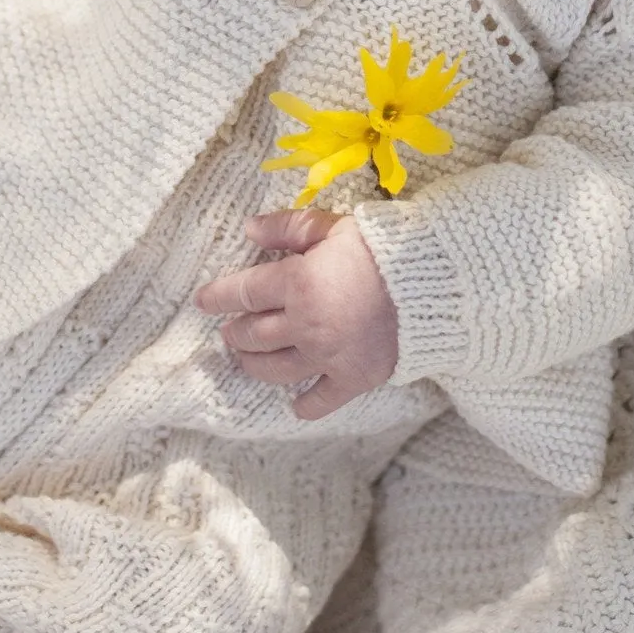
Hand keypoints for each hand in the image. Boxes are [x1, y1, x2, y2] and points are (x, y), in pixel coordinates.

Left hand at [195, 210, 399, 420]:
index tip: (202, 301)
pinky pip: (321, 400)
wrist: (431, 284)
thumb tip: (249, 228)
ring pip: (276, 369)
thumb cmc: (380, 248)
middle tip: (229, 331)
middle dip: (235, 332)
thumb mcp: (332, 226)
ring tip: (245, 360)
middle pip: (254, 334)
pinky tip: (294, 406)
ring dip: (254, 365)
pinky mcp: (352, 378)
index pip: (243, 293)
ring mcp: (325, 356)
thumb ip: (288, 227)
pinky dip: (305, 406)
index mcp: (295, 284)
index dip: (218, 296)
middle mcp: (303, 325)